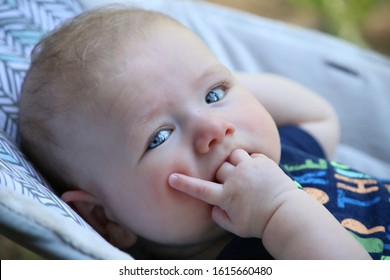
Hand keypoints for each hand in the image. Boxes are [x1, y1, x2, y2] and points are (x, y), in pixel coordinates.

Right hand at [168, 149, 296, 237]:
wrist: (286, 213)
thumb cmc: (259, 223)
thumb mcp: (235, 227)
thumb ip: (219, 216)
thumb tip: (212, 205)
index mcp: (226, 197)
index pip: (200, 189)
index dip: (184, 183)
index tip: (171, 178)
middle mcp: (235, 179)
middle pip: (218, 168)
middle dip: (221, 174)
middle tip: (233, 185)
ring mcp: (249, 168)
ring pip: (232, 156)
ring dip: (234, 164)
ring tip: (244, 175)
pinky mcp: (262, 161)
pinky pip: (250, 155)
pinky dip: (251, 162)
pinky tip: (257, 174)